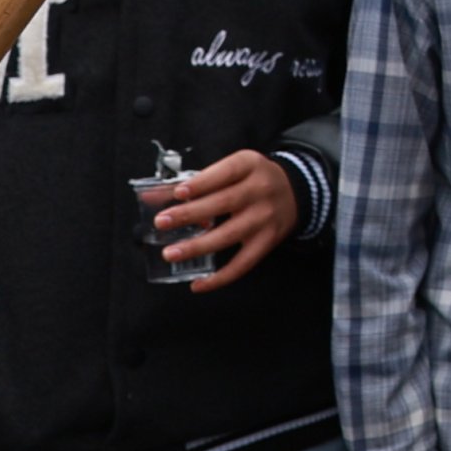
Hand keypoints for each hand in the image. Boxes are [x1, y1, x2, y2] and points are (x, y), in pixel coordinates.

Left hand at [151, 151, 299, 291]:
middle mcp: (260, 191)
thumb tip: (152, 197)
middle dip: (190, 214)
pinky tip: (198, 284)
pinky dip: (220, 277)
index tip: (178, 193)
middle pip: (224, 203)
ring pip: (229, 234)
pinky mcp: (267, 241)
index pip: (225, 173)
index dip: (202, 183)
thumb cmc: (254, 178)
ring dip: (198, 246)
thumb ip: (197, 181)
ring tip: (171, 253)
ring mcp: (264, 218)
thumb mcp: (234, 168)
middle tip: (162, 223)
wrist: (297, 191)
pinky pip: (243, 263)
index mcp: (249, 166)